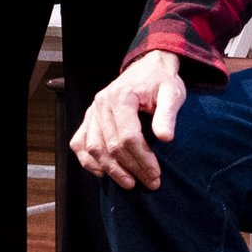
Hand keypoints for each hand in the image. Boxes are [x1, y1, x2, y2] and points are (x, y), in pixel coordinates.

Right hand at [72, 51, 190, 190]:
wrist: (147, 68)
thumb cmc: (161, 81)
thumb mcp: (172, 93)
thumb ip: (168, 114)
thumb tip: (166, 138)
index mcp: (121, 97)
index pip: (128, 136)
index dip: (142, 158)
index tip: (156, 173)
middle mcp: (101, 104)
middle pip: (111, 145)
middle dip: (131, 168)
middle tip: (150, 182)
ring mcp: (92, 111)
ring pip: (93, 147)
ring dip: (110, 169)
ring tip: (130, 183)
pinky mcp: (89, 118)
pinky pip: (79, 143)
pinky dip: (87, 160)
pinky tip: (103, 173)